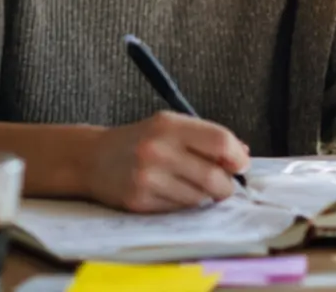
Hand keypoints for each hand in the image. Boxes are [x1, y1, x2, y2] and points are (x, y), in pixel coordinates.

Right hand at [84, 112, 249, 212]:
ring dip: (205, 197)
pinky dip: (184, 205)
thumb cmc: (139, 140)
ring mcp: (148, 178)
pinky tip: (172, 193)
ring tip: (193, 187)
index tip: (241, 165)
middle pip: (214, 176)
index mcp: (169, 125)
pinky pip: (179, 210)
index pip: (219, 141)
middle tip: (223, 185)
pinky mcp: (140, 201)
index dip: (237, 157)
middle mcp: (158, 150)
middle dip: (226, 186)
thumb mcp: (169, 126)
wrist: (92, 158)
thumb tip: (242, 155)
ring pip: (199, 198)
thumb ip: (205, 137)